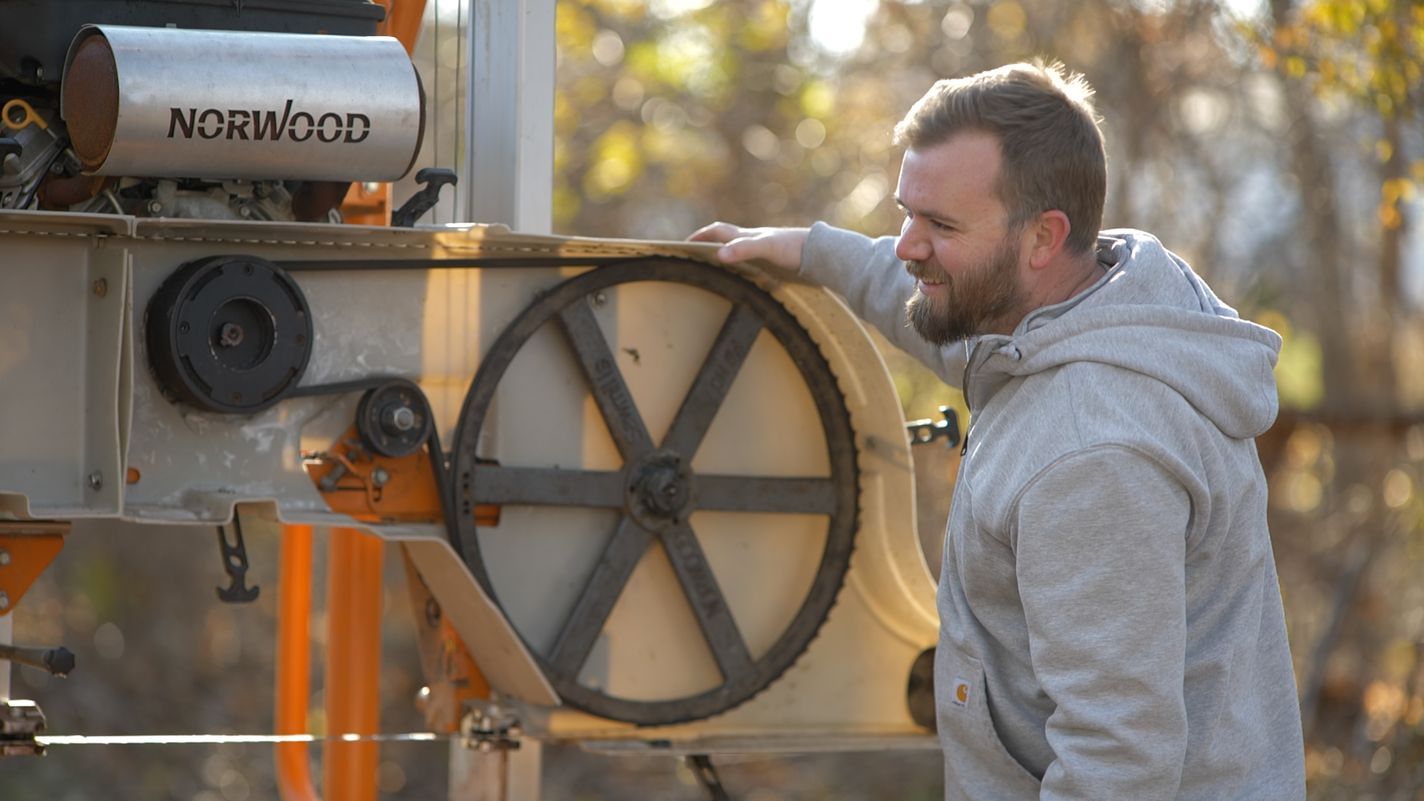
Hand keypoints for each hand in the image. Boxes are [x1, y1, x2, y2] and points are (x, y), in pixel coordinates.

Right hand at [687, 222, 809, 272]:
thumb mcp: (766, 248)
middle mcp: (755, 240)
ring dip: (726, 255)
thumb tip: (719, 256)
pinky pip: (754, 262)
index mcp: (748, 235)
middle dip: (710, 245)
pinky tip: (746, 277)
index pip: (718, 232)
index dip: (700, 236)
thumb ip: (743, 250)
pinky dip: (743, 267)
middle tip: (696, 257)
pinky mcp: (777, 261)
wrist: (823, 252)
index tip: (684, 245)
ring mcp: (766, 250)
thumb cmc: (794, 248)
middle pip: (727, 239)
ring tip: (716, 268)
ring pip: (740, 250)